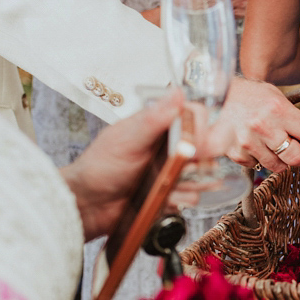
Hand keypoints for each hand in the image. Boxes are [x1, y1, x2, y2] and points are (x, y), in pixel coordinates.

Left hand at [61, 91, 229, 239]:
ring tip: (164, 183)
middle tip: (186, 164)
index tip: (193, 143)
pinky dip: (179, 200)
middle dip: (204, 157)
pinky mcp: (176, 194)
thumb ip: (153, 119)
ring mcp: (176, 171)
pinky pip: (194, 198)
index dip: (201, 129)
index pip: (196, 117)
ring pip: (206, 174)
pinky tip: (161, 198)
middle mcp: (173, 146)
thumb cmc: (99, 167)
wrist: (89, 205)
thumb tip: (176, 94)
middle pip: (210, 144)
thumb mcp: (125, 139)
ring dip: (190, 182)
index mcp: (161, 125)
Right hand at [221, 76, 299, 171]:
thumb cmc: (248, 95)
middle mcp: (264, 127)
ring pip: (278, 166)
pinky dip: (260, 159)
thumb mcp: (276, 97)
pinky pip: (258, 166)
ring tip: (275, 146)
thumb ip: (298, 116)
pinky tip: (256, 145)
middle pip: (297, 158)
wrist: (213, 96)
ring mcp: (248, 142)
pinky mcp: (236, 153)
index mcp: (278, 109)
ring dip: (282, 160)